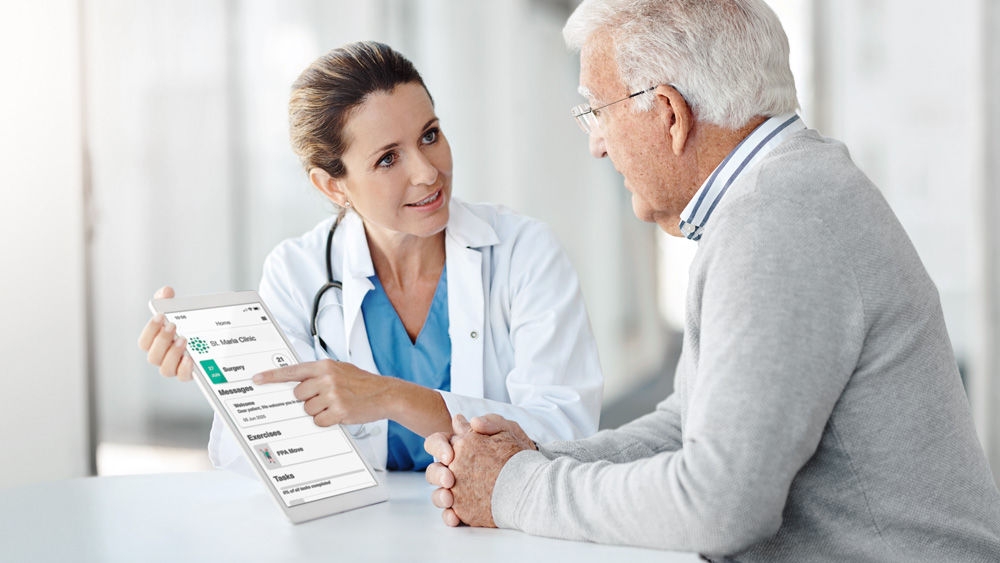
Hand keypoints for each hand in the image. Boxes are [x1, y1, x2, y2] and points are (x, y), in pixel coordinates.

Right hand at [137, 286, 194, 380]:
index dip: (150, 330)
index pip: (144, 342)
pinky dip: (185, 369)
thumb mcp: (180, 312)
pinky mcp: (188, 373)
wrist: (208, 340)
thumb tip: (166, 291)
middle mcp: (162, 357)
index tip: (161, 316)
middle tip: (173, 326)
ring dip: (172, 354)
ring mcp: (175, 367)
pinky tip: (191, 358)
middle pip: (153, 356)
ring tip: (184, 340)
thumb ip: (169, 301)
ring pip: (165, 369)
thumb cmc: (187, 327)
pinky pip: (182, 377)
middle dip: (161, 340)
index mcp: (156, 344)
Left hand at [252, 360, 389, 426]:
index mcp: (325, 366)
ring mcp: (332, 395)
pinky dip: (326, 421)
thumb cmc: (363, 383)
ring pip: (307, 410)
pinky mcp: (339, 411)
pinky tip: (340, 414)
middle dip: (307, 400)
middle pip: (298, 395)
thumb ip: (320, 373)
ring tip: (336, 405)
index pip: (293, 371)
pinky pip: (319, 421)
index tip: (257, 379)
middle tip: (324, 398)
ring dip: (318, 412)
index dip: (272, 376)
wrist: (386, 394)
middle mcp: (327, 378)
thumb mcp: (341, 369)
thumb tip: (298, 381)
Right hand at [425, 414, 535, 527]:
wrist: (534, 477)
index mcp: (459, 446)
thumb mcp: (508, 431)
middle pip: (433, 470)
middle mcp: (455, 468)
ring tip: (450, 499)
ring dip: (439, 497)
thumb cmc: (517, 450)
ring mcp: (459, 489)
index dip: (438, 448)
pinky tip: (455, 517)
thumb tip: (473, 422)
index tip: (450, 455)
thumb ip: (492, 422)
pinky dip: (449, 516)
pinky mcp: (466, 508)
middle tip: (450, 480)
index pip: (437, 443)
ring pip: (438, 493)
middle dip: (437, 475)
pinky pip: (450, 514)